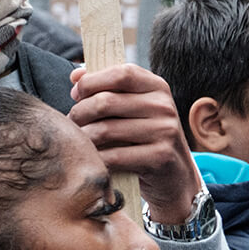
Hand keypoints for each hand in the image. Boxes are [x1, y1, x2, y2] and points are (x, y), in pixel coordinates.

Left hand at [68, 64, 201, 223]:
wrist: (175, 175)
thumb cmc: (144, 138)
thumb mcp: (134, 108)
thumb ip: (107, 88)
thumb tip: (76, 75)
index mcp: (157, 87)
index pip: (120, 74)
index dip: (92, 81)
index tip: (77, 94)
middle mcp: (164, 106)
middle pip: (106, 101)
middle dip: (79, 113)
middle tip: (73, 123)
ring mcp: (165, 131)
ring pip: (105, 129)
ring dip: (84, 138)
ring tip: (81, 141)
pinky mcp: (160, 157)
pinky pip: (114, 156)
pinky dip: (97, 159)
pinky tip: (95, 159)